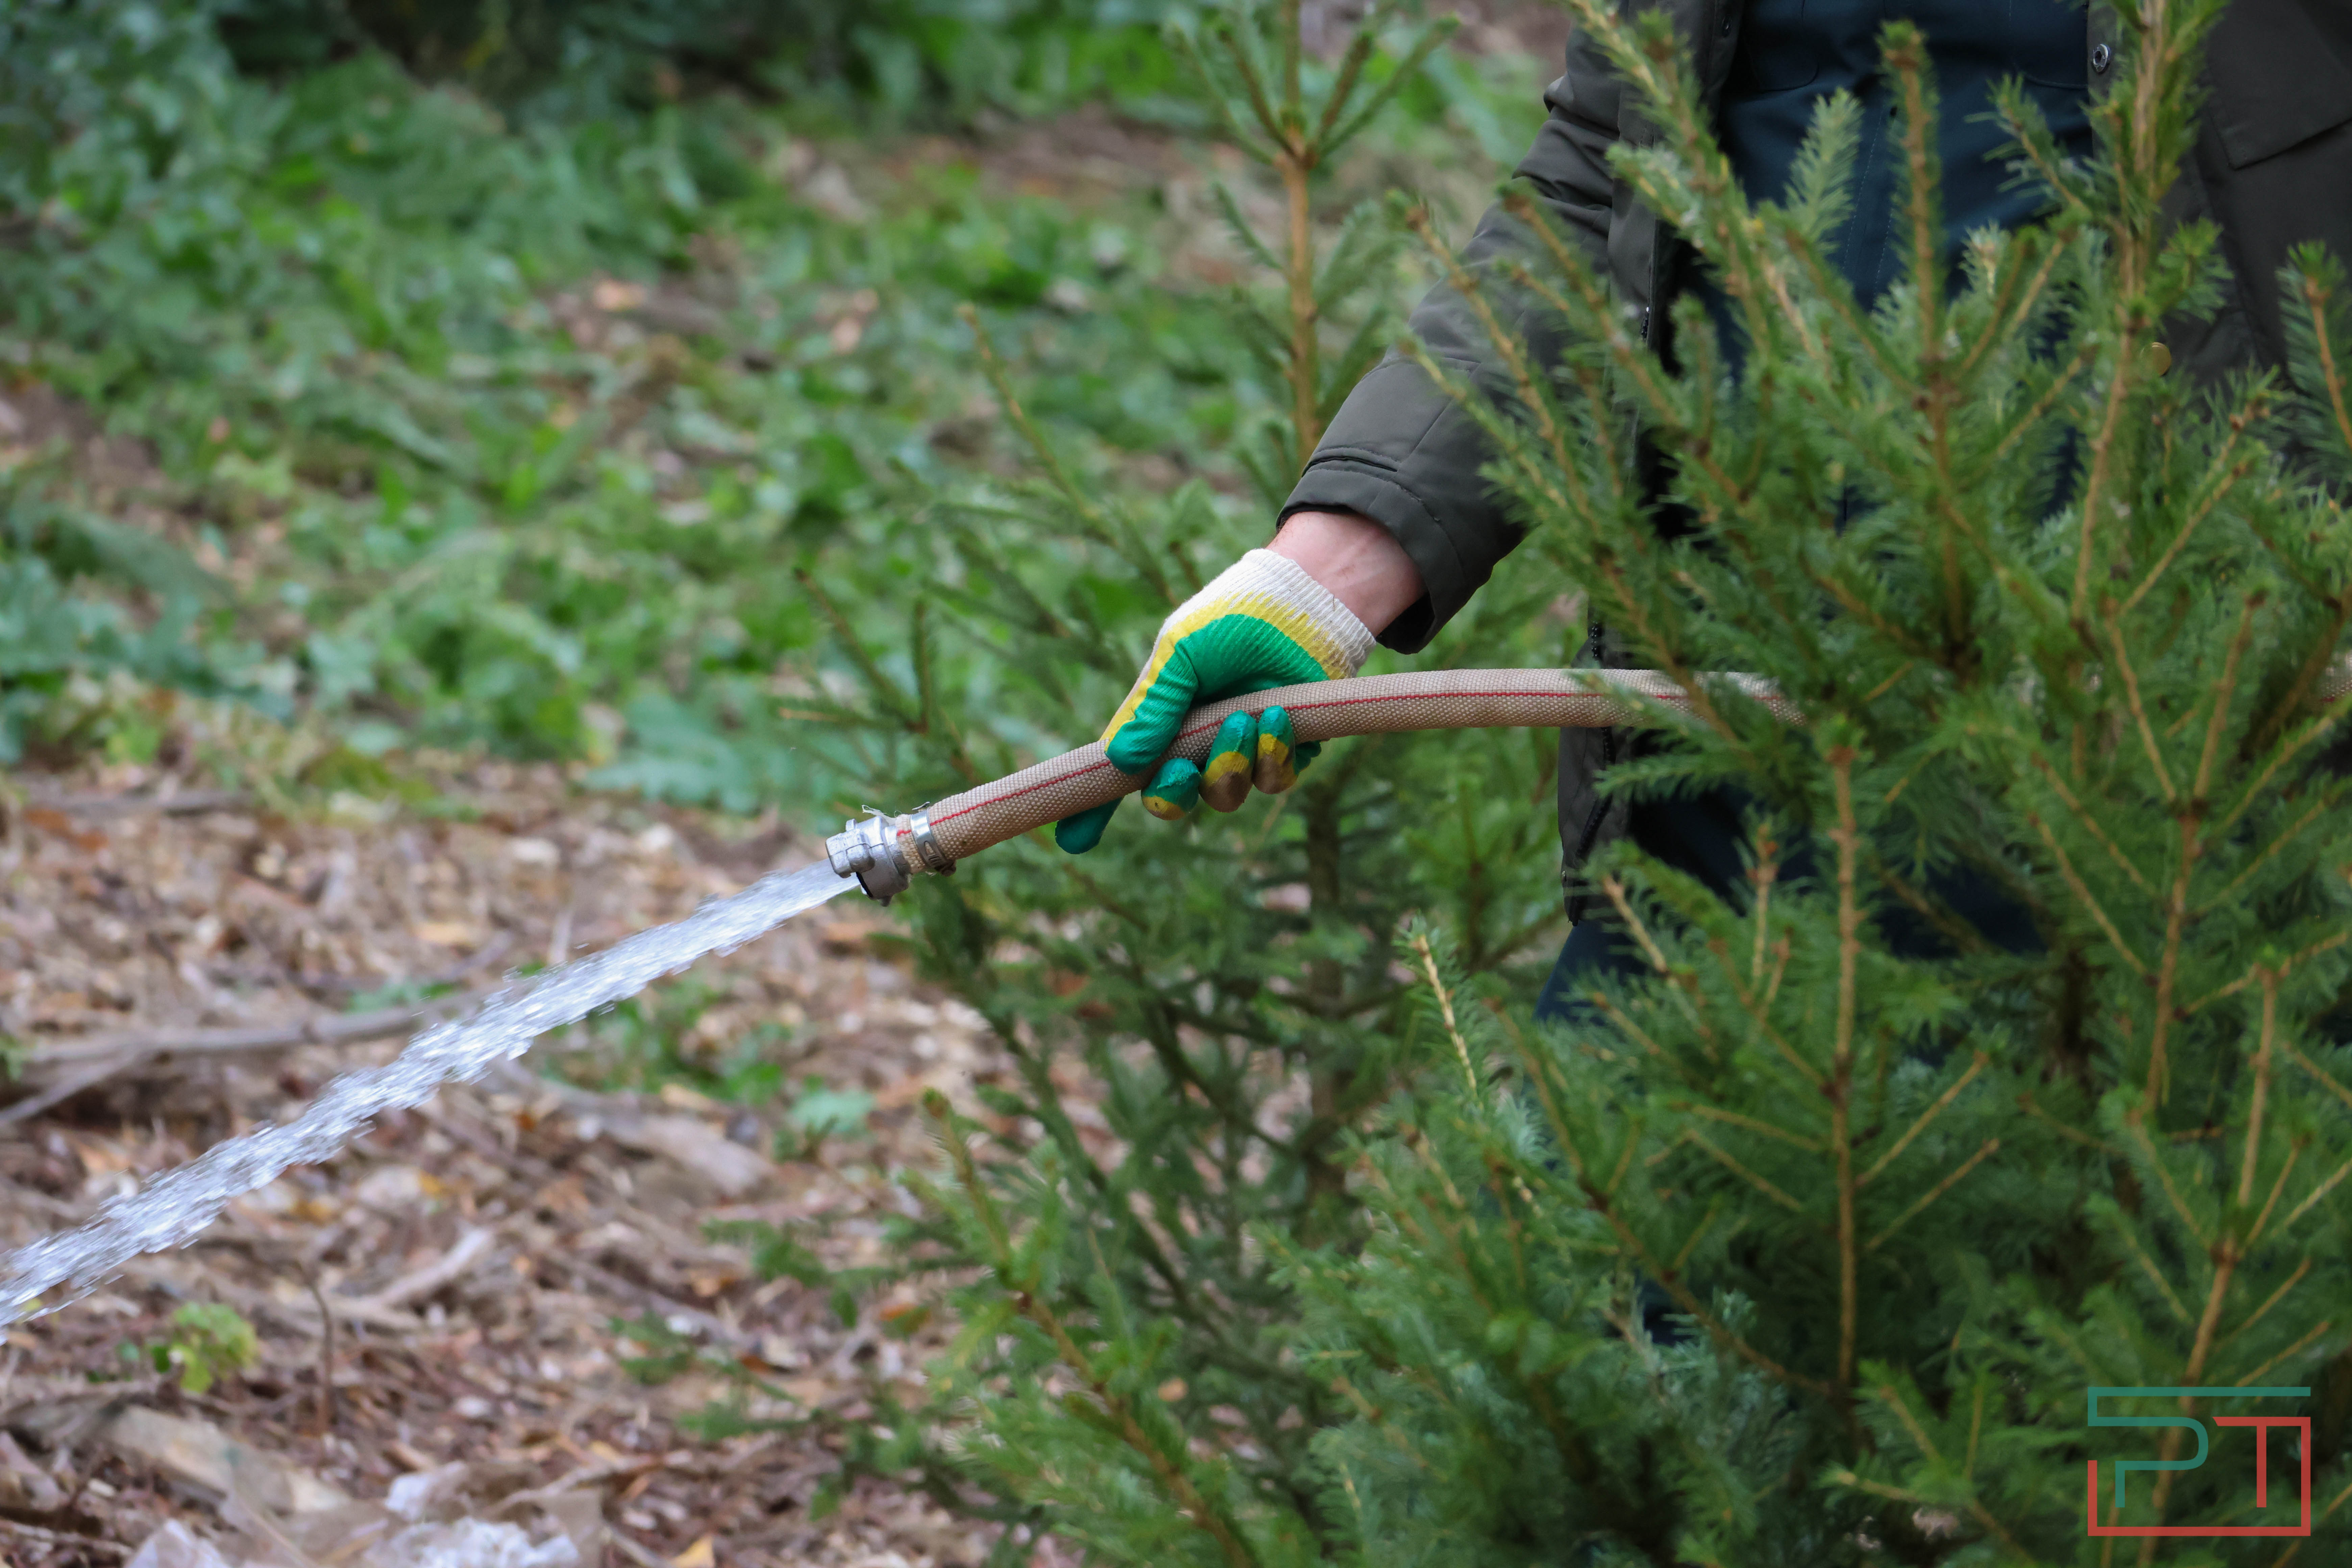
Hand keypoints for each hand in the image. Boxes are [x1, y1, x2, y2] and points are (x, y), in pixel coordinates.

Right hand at [1055, 514, 1420, 852]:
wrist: (1301, 602)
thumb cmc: (1231, 618)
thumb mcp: (1180, 654)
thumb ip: (1152, 707)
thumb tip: (1119, 760)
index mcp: (1160, 722)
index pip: (1122, 773)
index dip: (1096, 809)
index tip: (1072, 841)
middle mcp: (1197, 744)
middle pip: (1172, 800)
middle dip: (1173, 794)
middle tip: (1182, 768)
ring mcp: (1242, 750)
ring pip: (1224, 795)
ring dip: (1230, 765)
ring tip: (1245, 719)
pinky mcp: (1286, 749)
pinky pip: (1273, 780)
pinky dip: (1272, 756)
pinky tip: (1276, 718)